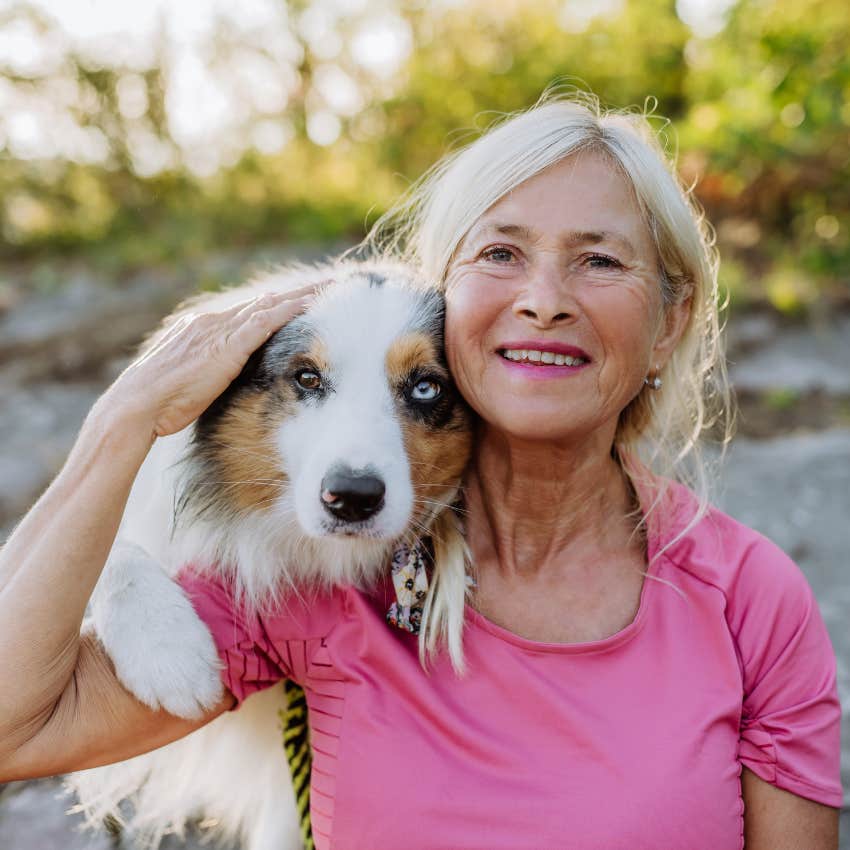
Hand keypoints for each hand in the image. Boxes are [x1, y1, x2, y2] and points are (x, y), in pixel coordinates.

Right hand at [105, 285, 316, 438]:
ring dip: (303, 296)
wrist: (138, 404)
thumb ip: (208, 370)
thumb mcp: (189, 379)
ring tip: (332, 286)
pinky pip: (265, 323)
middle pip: (266, 301)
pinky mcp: (227, 346)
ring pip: (271, 306)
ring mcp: (220, 331)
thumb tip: (222, 376)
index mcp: (203, 328)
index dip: (279, 303)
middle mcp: (214, 322)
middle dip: (300, 292)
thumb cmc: (159, 401)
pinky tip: (311, 305)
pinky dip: (290, 312)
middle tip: (331, 282)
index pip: (250, 310)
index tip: (303, 297)